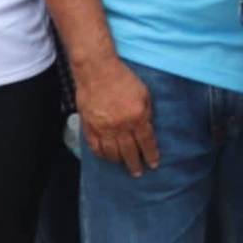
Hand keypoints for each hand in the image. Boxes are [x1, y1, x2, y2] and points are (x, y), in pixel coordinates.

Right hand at [78, 57, 157, 175]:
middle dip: (135, 164)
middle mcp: (120, 126)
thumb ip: (147, 112)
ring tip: (122, 165)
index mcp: (137, 117)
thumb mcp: (144, 93)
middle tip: (137, 172)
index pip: (146, 142)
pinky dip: (101, 154)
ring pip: (111, 153)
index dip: (150, 155)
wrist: (97, 70)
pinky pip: (95, 147)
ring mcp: (103, 128)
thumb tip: (148, 128)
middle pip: (129, 152)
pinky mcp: (89, 126)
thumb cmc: (122, 78)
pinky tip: (106, 156)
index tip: (153, 164)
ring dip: (118, 161)